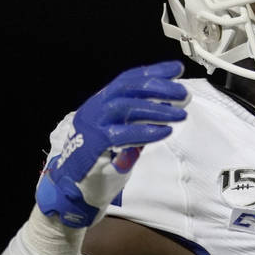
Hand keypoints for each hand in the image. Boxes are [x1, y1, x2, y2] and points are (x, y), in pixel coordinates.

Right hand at [36, 61, 188, 227]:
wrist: (71, 185)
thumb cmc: (99, 159)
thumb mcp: (120, 132)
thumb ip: (138, 120)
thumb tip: (170, 105)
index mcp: (100, 101)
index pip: (128, 79)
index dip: (153, 71)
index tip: (177, 69)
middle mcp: (95, 108)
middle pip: (128, 88)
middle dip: (159, 88)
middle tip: (183, 93)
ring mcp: (92, 124)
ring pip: (126, 107)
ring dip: (158, 109)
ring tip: (180, 114)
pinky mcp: (94, 144)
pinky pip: (122, 134)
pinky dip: (146, 132)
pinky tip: (165, 131)